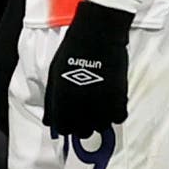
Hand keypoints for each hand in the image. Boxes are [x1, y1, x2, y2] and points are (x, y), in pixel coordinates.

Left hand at [39, 0, 134, 154]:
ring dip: (99, 122)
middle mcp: (81, 104)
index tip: (69, 124)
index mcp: (62, 99)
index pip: (63, 128)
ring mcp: (101, 102)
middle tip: (84, 117)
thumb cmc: (73, 51)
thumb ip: (52, 100)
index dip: (66, 127)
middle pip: (83, 132)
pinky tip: (110, 104)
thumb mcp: (54, 75)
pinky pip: (118, 118)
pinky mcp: (119, 97)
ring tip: (98, 109)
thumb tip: (49, 120)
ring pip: (101, 127)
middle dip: (82, 128)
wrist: (97, 35)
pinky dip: (115, 114)